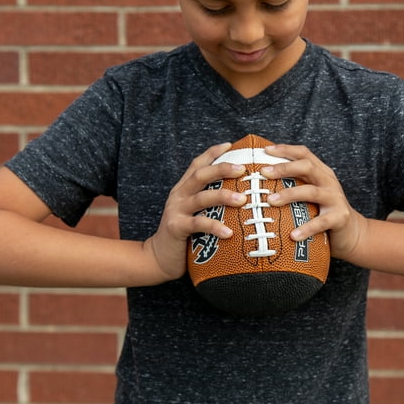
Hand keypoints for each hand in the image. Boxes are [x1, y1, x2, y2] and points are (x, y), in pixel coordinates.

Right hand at [143, 142, 247, 281]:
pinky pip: (198, 224)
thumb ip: (210, 203)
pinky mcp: (176, 227)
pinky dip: (215, 226)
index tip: (231, 145)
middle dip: (222, 169)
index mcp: (184, 188)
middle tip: (243, 169)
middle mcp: (179, 195)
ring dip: (223, 196)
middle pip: (200, 175)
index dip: (212, 153)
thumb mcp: (195, 213)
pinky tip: (229, 232)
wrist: (159, 258)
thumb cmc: (185, 235)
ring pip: (201, 197)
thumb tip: (242, 196)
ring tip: (242, 199)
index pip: (197, 164)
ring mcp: (176, 210)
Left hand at [261, 143, 366, 260]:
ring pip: (311, 192)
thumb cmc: (322, 212)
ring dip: (289, 195)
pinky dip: (306, 228)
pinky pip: (321, 222)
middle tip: (263, 173)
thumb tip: (258, 183)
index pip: (304, 153)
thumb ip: (293, 185)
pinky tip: (293, 235)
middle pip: (307, 167)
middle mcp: (328, 181)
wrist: (353, 233)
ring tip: (271, 201)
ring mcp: (335, 198)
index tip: (265, 150)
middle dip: (284, 168)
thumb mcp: (310, 194)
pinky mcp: (340, 217)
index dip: (285, 149)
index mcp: (320, 172)